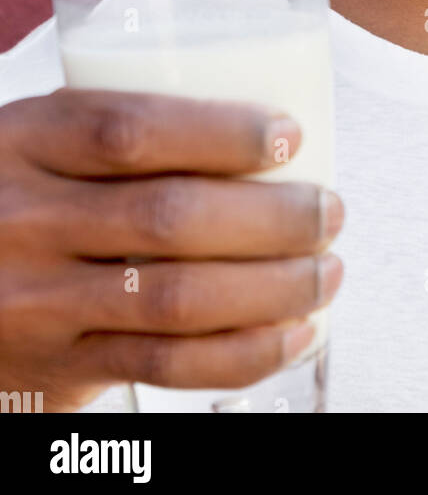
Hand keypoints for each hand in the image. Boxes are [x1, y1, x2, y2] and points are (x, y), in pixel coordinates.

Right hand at [0, 88, 343, 411]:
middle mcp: (26, 220)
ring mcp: (38, 301)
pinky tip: (295, 331)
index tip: (289, 135)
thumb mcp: (38, 137)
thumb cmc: (13, 190)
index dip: (223, 133)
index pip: (132, 130)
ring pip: (176, 298)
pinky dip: (244, 353)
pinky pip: (164, 365)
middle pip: (168, 217)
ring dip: (273, 287)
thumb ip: (118, 127)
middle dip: (272, 217)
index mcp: (25, 140)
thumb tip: (264, 128)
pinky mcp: (58, 366)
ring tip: (326, 270)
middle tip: (329, 210)